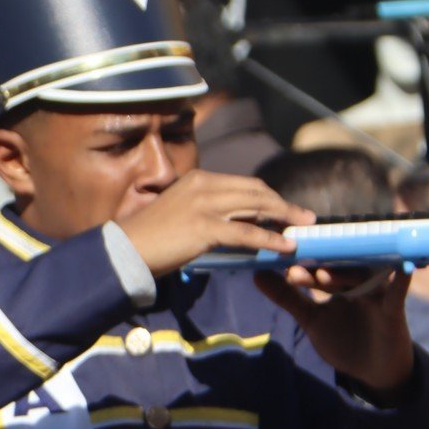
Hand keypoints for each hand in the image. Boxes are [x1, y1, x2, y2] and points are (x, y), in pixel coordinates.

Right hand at [115, 170, 315, 276]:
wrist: (124, 250)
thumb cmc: (150, 237)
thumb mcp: (181, 212)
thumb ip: (208, 211)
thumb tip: (238, 224)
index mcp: (199, 178)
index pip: (245, 183)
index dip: (270, 196)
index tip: (285, 208)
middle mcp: (205, 185)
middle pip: (256, 191)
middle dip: (283, 204)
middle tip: (304, 216)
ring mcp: (205, 205)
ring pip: (257, 207)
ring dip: (284, 218)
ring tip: (303, 228)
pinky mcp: (205, 227)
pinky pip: (247, 233)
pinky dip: (270, 240)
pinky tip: (285, 246)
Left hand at [255, 265, 417, 395]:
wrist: (374, 370)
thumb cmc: (343, 339)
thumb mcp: (310, 319)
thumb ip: (287, 297)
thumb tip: (257, 274)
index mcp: (336, 283)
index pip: (316, 269)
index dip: (298, 269)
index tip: (276, 267)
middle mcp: (357, 283)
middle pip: (337, 270)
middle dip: (316, 270)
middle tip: (293, 271)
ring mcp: (376, 295)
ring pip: (362, 279)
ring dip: (344, 276)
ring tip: (323, 276)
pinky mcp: (394, 311)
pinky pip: (397, 295)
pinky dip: (400, 282)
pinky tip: (400, 269)